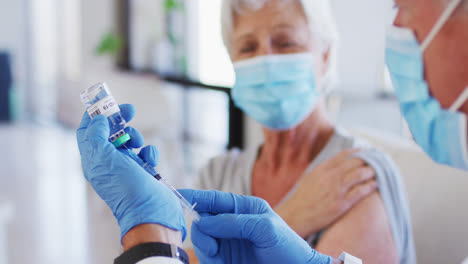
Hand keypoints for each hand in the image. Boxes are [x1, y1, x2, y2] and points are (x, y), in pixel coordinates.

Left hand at [76, 104, 185, 240]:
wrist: (151, 210)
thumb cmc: (126, 186)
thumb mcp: (104, 158)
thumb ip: (97, 135)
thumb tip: (99, 119)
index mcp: (93, 160)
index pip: (87, 132)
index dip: (93, 116)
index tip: (104, 102)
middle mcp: (108, 162)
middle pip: (109, 133)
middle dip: (119, 120)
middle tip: (130, 110)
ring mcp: (126, 167)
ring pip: (129, 141)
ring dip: (136, 136)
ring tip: (139, 144)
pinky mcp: (143, 171)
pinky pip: (145, 153)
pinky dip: (149, 152)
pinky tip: (151, 159)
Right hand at [179, 189, 332, 263]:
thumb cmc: (287, 247)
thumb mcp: (264, 228)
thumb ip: (234, 222)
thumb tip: (204, 221)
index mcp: (242, 208)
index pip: (214, 200)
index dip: (195, 197)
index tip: (176, 196)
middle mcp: (232, 224)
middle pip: (203, 221)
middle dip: (202, 232)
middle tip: (212, 247)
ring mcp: (228, 242)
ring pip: (202, 241)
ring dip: (206, 249)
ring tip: (219, 258)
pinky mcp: (226, 259)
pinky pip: (208, 257)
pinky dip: (209, 260)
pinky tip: (221, 263)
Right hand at [275, 149, 376, 237]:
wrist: (297, 215)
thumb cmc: (303, 197)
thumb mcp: (310, 177)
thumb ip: (323, 169)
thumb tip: (337, 163)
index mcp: (322, 169)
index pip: (343, 155)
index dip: (357, 151)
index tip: (366, 151)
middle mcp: (330, 177)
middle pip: (354, 162)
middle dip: (367, 160)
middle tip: (376, 161)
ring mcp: (337, 190)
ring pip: (360, 174)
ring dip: (371, 171)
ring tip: (377, 171)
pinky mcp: (342, 203)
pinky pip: (360, 192)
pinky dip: (370, 186)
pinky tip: (375, 184)